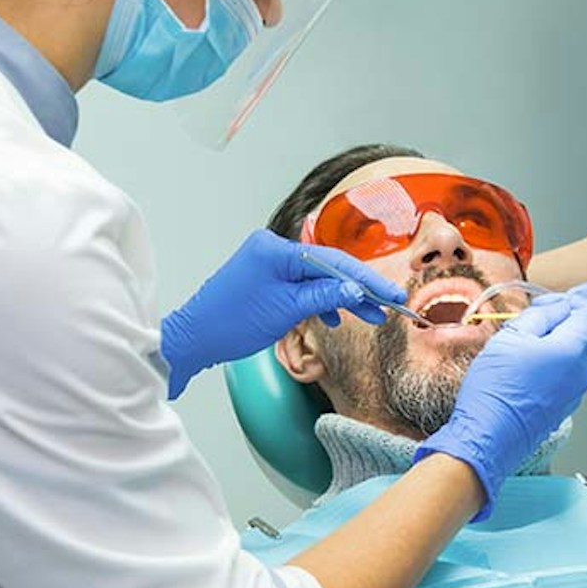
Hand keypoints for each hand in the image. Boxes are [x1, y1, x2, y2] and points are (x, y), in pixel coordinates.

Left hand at [161, 230, 407, 398]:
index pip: (333, 260)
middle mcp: (272, 249)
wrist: (195, 338)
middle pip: (328, 267)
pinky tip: (334, 317)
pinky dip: (320, 300)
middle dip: (359, 289)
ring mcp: (268, 263)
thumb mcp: (288, 310)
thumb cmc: (230, 323)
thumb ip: (325, 296)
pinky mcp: (266, 278)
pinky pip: (302, 285)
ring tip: (370, 316)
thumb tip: (356, 289)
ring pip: (317, 278)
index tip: (391, 293)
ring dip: (342, 297)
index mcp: (275, 249)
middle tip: (389, 305)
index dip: (367, 278)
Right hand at [414, 294, 586, 518]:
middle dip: (554, 326)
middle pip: (578, 335)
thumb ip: (542, 315)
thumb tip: (558, 307)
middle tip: (522, 329)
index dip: (568, 303)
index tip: (546, 304)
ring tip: (516, 355)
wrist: (487, 438)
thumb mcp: (511, 336)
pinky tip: (520, 376)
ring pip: (568, 357)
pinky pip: (561, 378)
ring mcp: (574, 394)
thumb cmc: (495, 391)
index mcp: (572, 352)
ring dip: (547, 348)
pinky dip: (546, 370)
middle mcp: (581, 374)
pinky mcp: (563, 408)